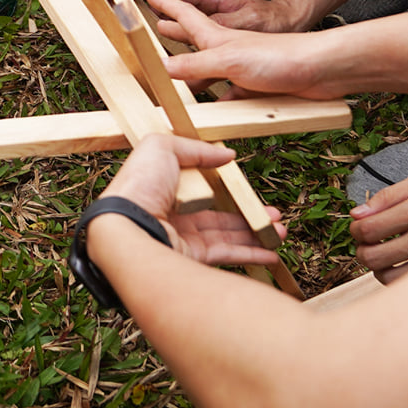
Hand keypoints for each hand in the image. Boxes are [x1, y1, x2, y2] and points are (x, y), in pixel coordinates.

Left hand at [100, 134, 285, 266]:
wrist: (127, 226)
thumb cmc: (139, 185)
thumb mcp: (162, 147)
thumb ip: (196, 148)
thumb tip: (226, 154)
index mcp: (163, 189)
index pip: (200, 189)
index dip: (226, 189)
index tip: (248, 189)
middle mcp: (172, 216)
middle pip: (217, 216)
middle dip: (248, 215)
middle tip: (274, 215)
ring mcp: (182, 239)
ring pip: (225, 236)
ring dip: (254, 234)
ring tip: (279, 231)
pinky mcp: (190, 260)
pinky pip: (226, 255)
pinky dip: (250, 255)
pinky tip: (271, 252)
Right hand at [148, 0, 330, 97]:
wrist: (320, 70)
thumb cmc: (279, 55)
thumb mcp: (229, 59)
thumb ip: (196, 64)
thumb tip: (162, 67)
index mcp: (217, 36)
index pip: (185, 14)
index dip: (166, 3)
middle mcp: (226, 49)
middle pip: (192, 41)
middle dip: (173, 34)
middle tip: (155, 28)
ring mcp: (240, 69)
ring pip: (208, 72)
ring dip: (192, 76)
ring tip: (173, 81)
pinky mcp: (255, 88)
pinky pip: (229, 97)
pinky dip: (218, 103)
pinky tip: (212, 113)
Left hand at [349, 172, 407, 281]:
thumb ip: (388, 196)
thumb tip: (356, 213)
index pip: (367, 228)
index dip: (354, 229)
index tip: (358, 226)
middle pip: (372, 256)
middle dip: (360, 250)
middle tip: (366, 243)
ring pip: (387, 277)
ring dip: (376, 267)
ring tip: (382, 255)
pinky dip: (397, 278)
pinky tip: (400, 265)